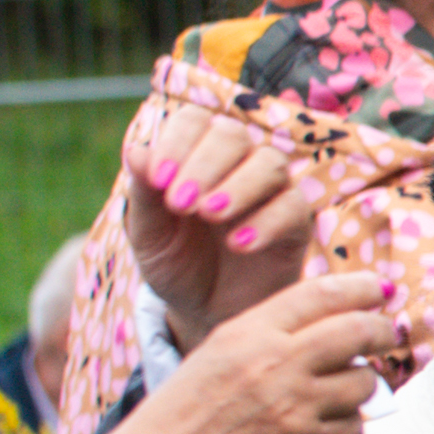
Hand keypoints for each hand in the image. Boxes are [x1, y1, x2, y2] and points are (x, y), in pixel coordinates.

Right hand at [106, 270, 394, 433]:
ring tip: (342, 387)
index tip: (379, 290)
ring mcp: (295, 408)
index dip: (362, 288)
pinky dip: (346, 422)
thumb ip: (271, 333)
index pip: (323, 294)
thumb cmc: (183, 416)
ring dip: (362, 382)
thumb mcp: (217, 355)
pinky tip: (321, 423)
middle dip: (382, 330)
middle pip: (359, 332)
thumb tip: (335, 317)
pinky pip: (351, 425)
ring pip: (363, 381)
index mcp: (248, 334)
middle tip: (388, 334)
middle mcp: (275, 365)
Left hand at [117, 105, 329, 344]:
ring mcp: (271, 192)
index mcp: (196, 155)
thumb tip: (137, 149)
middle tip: (181, 203)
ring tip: (210, 214)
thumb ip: (144, 194)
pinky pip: (293, 207)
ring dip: (238, 186)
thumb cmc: (176, 264)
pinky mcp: (297, 224)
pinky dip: (265, 222)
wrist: (207, 312)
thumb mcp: (149, 235)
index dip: (178, 142)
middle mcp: (237, 164)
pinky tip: (238, 244)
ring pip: (269, 164)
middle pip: (233, 135)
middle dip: (205, 164)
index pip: (194, 121)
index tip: (159, 180)